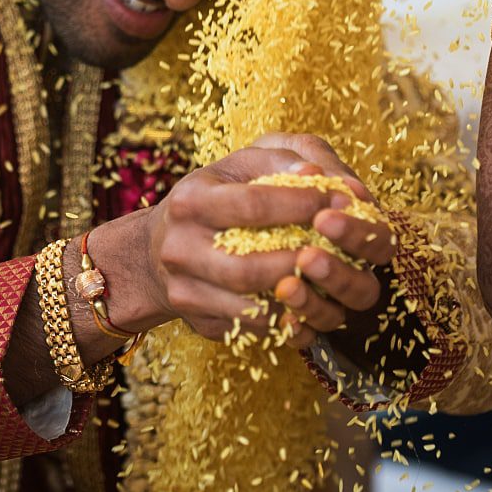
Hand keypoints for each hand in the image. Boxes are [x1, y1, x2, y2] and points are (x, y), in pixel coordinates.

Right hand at [127, 140, 383, 349]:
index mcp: (190, 202)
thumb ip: (277, 162)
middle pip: (248, 268)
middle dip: (299, 261)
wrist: (154, 249)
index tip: (337, 201)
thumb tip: (318, 174)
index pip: (252, 205)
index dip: (300, 204)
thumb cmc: (210, 199)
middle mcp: (179, 249)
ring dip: (297, 300)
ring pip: (250, 308)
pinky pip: (249, 329)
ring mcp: (185, 291)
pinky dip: (284, 323)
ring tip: (327, 282)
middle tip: (335, 251)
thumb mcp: (234, 167)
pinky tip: (308, 308)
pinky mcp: (197, 321)